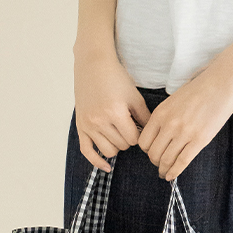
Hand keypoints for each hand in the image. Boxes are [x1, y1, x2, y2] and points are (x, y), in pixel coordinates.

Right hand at [74, 55, 150, 170]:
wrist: (93, 65)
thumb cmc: (116, 78)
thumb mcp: (134, 96)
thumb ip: (145, 117)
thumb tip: (152, 136)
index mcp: (115, 112)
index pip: (133, 139)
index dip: (139, 135)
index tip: (139, 126)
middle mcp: (99, 121)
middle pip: (122, 146)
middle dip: (128, 139)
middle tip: (129, 126)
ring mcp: (88, 125)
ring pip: (108, 151)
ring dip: (117, 146)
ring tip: (119, 133)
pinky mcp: (80, 126)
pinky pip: (87, 151)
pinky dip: (97, 162)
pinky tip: (106, 167)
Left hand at [138, 52, 232, 177]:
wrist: (221, 82)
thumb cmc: (199, 89)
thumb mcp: (174, 100)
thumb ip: (164, 117)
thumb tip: (159, 135)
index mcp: (160, 113)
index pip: (143, 141)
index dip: (147, 150)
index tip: (152, 152)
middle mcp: (169, 124)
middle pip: (153, 153)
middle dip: (155, 161)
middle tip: (159, 164)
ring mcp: (184, 132)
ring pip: (166, 160)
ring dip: (164, 169)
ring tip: (165, 172)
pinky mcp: (199, 139)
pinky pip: (182, 161)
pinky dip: (175, 172)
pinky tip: (172, 176)